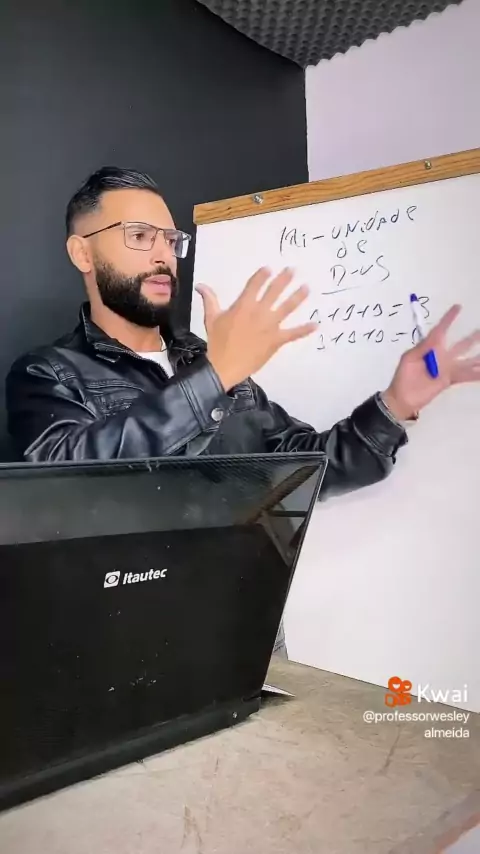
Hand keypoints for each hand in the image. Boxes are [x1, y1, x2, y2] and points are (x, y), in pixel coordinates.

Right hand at [196, 268, 315, 389]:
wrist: (224, 366)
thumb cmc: (217, 342)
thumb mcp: (211, 318)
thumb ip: (209, 299)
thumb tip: (200, 285)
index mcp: (243, 305)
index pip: (255, 285)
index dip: (263, 276)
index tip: (269, 269)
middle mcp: (259, 312)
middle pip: (274, 291)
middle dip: (284, 279)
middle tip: (293, 270)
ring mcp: (269, 326)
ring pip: (287, 308)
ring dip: (298, 297)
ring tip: (307, 288)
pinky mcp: (276, 340)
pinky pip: (293, 334)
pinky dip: (304, 329)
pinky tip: (315, 324)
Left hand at [383, 305, 479, 420]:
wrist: (403, 398)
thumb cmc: (403, 376)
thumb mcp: (409, 358)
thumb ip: (422, 347)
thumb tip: (435, 335)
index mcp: (430, 348)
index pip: (441, 330)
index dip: (449, 319)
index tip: (458, 307)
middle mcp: (442, 356)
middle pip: (460, 345)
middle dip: (472, 338)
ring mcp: (447, 368)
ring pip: (467, 360)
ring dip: (477, 357)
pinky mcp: (449, 380)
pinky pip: (465, 375)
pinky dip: (475, 374)